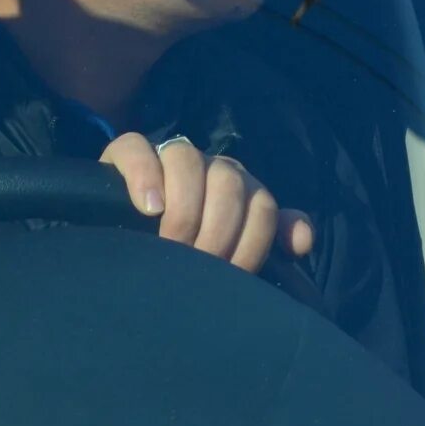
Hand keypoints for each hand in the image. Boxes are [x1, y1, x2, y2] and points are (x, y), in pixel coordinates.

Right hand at [99, 133, 313, 273]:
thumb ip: (270, 238)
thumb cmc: (186, 245)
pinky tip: (148, 208)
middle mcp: (210, 167)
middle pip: (229, 182)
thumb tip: (302, 242)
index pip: (263, 205)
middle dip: (217, 231)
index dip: (252, 244)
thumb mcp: (229, 247)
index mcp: (240, 188)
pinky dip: (145, 176)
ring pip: (188, 160)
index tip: (230, 277)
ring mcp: (169, 155)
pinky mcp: (127, 153)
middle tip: (196, 266)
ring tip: (170, 244)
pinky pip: (137, 148)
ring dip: (184, 207)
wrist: (122, 227)